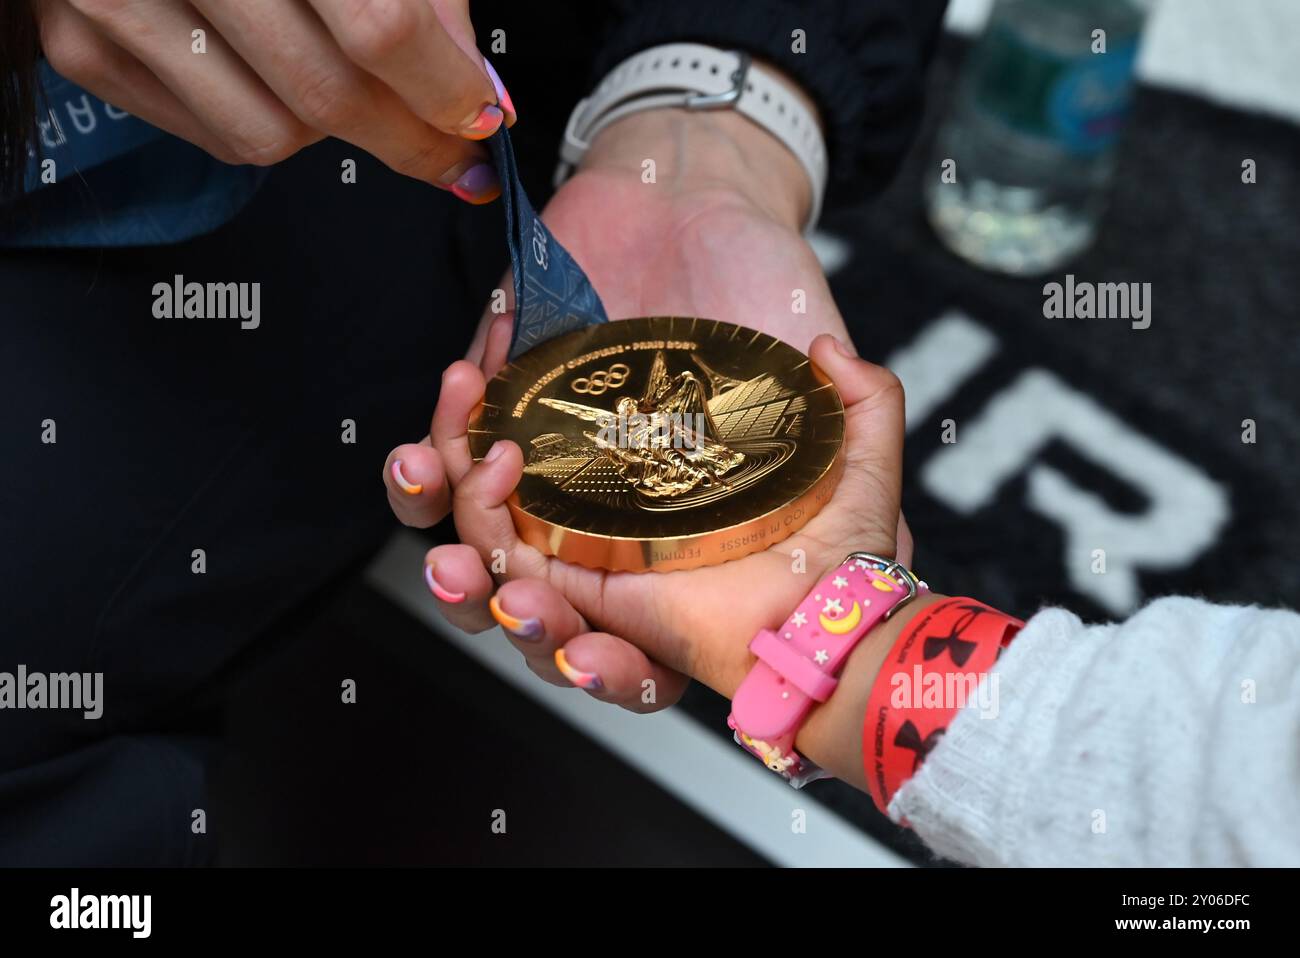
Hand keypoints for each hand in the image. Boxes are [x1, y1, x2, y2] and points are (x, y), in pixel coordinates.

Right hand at [38, 0, 512, 198]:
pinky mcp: (83, 45)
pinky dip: (268, 124)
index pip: (378, 25)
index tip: (481, 117)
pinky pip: (216, 139)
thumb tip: (474, 90)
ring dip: (332, 129)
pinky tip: (278, 76)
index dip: (443, 87)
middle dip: (409, 137)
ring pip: (272, 136)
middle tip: (451, 145)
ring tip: (346, 81)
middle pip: (327, 95)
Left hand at [382, 99, 917, 785]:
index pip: (635, 641)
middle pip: (543, 611)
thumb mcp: (821, 361)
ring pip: (475, 549)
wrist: (697, 192)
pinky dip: (431, 460)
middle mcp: (604, 518)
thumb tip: (868, 482)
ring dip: (453, 554)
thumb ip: (863, 425)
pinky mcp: (502, 412)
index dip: (610, 670)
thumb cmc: (760, 282)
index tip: (588, 661)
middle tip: (506, 599)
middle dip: (516, 623)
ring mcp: (546, 469)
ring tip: (450, 522)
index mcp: (676, 539)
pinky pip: (445, 462)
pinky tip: (444, 424)